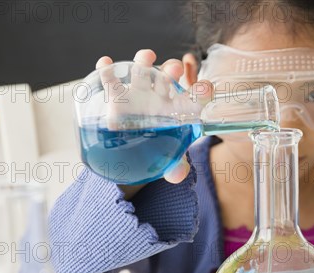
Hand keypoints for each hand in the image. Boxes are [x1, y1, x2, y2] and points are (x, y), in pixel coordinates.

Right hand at [95, 50, 211, 190]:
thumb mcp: (167, 160)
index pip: (193, 98)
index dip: (201, 92)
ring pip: (142, 71)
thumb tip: (178, 175)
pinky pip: (111, 80)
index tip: (207, 89)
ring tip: (147, 56)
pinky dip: (107, 70)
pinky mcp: (117, 96)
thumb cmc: (156, 148)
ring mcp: (139, 93)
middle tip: (175, 69)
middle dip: (172, 70)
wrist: (131, 148)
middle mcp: (159, 97)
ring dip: (144, 61)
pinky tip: (106, 63)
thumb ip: (175, 168)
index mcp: (177, 110)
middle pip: (168, 78)